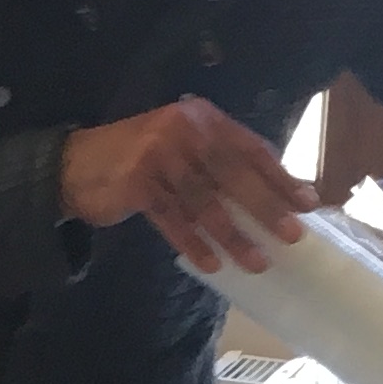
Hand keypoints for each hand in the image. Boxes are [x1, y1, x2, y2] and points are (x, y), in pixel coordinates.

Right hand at [60, 96, 320, 272]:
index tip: (307, 203)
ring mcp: (158, 154)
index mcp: (203, 118)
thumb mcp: (183, 151)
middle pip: (233, 174)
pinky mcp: (136, 182)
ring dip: (233, 236)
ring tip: (256, 262)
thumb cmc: (140, 162)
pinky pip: (174, 220)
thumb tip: (272, 200)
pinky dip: (194, 244)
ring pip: (205, 202)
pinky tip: (212, 265)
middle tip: (291, 236)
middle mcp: (183, 129)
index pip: (251, 148)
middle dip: (265, 208)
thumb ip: (218, 164)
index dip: (280, 178)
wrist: (75, 165)